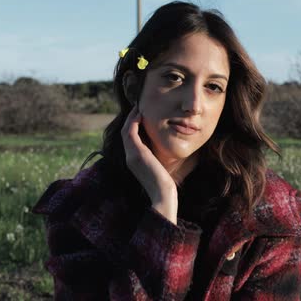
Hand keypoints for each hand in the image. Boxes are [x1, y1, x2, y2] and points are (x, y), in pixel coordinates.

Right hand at [121, 105, 177, 223]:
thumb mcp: (163, 167)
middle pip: (126, 132)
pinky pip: (130, 132)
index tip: (143, 114)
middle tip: (139, 106)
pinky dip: (134, 122)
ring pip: (126, 130)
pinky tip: (141, 114)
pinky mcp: (136, 154)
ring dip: (132, 117)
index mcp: (135, 161)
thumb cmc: (166, 185)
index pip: (131, 139)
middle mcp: (130, 157)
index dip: (135, 125)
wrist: (163, 195)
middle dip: (132, 118)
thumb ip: (163, 158)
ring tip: (139, 107)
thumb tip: (173, 150)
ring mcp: (131, 156)